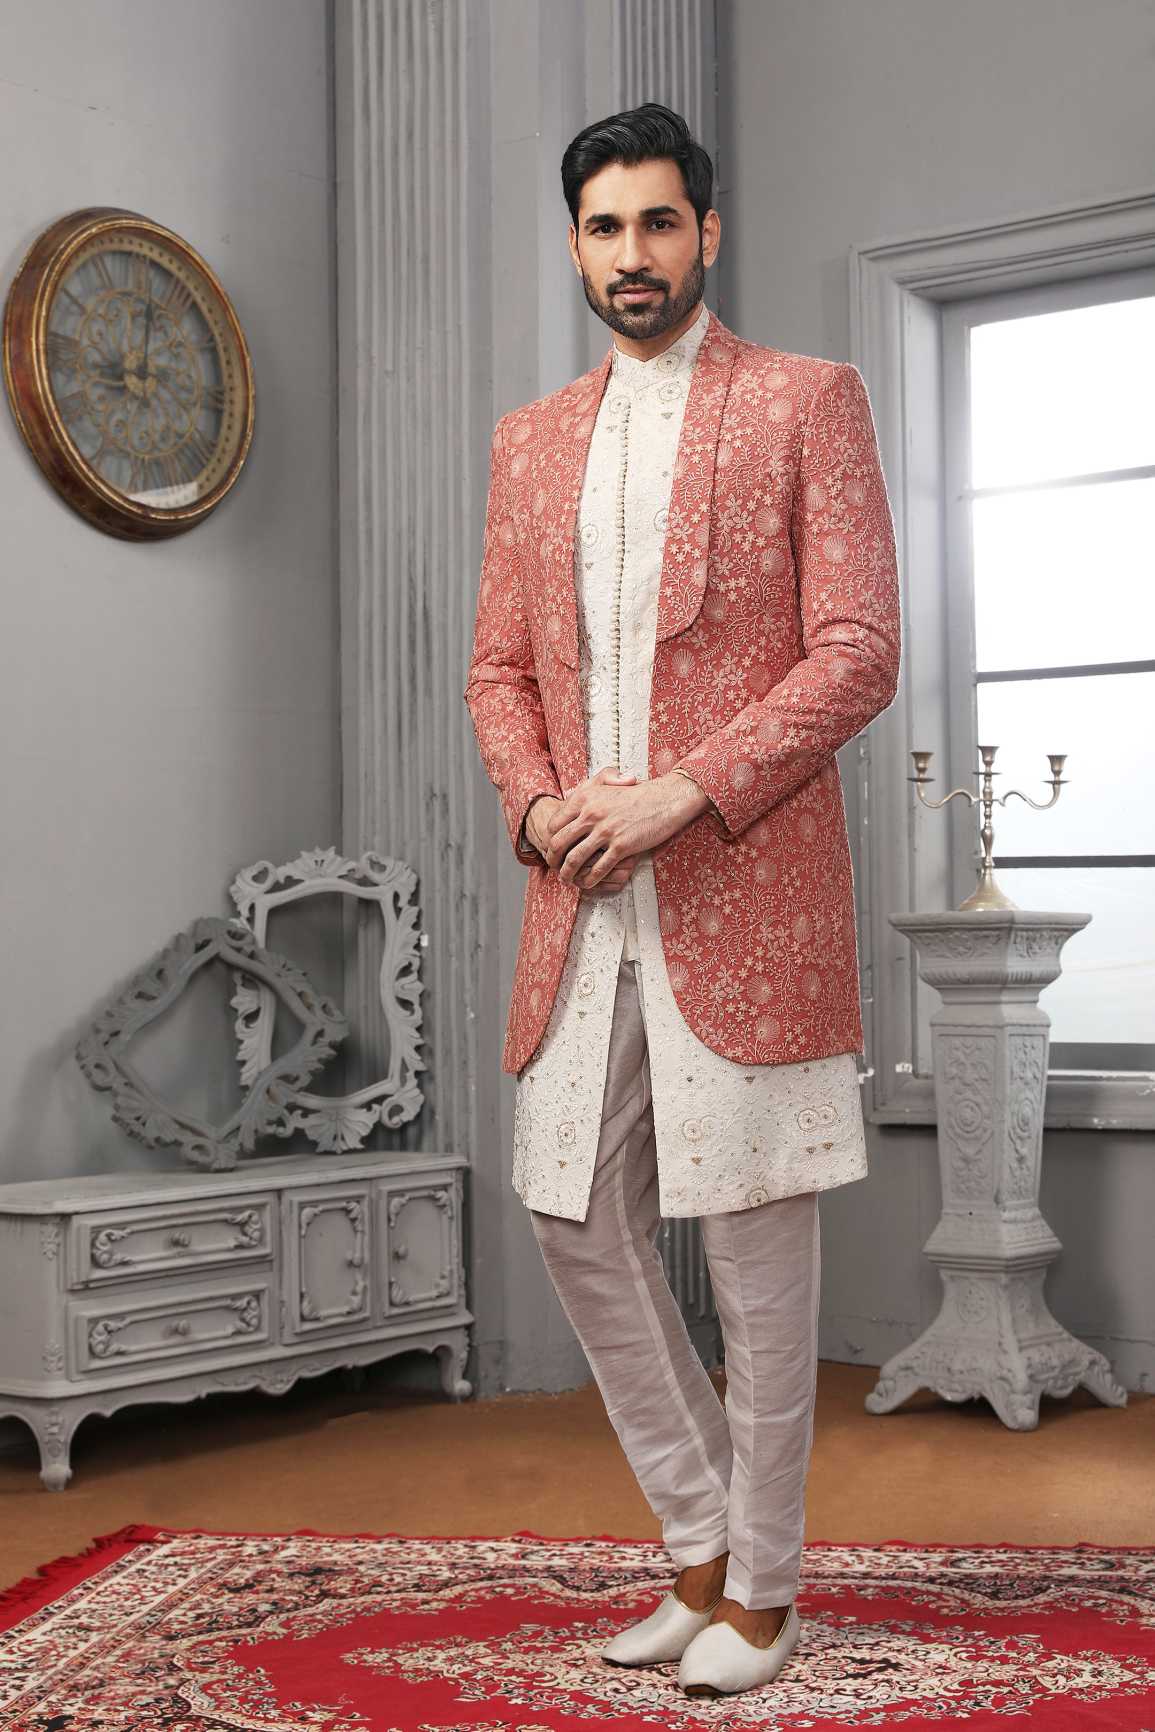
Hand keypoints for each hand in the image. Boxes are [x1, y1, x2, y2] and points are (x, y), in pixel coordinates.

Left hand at [527, 770, 643, 894]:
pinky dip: (590, 879)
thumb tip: (570, 798)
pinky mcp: (621, 846)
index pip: (555, 823)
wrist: (665, 799)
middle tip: (554, 866)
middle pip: (559, 843)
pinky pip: (599, 868)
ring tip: (567, 879)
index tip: (552, 848)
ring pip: (575, 859)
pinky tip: (588, 883)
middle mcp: (591, 814)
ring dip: (568, 873)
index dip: (550, 839)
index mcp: (585, 798)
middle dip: (553, 859)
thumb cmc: (638, 793)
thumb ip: (587, 789)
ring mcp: (606, 831)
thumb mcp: (608, 783)